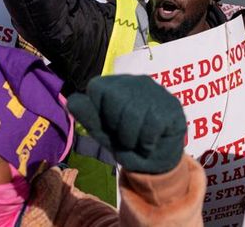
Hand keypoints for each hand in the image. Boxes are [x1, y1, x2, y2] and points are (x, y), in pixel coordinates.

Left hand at [67, 75, 185, 174]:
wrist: (154, 163)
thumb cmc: (125, 143)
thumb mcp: (102, 132)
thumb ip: (88, 116)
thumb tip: (71, 100)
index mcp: (114, 85)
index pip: (97, 88)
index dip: (99, 113)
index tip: (109, 126)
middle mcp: (136, 81)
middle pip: (115, 100)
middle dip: (117, 128)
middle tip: (126, 138)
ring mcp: (156, 91)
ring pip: (134, 113)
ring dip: (132, 139)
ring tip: (138, 142)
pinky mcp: (172, 106)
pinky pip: (153, 125)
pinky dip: (147, 143)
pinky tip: (152, 143)